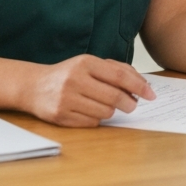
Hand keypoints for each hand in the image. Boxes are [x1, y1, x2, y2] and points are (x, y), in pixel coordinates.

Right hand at [22, 54, 155, 127]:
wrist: (34, 86)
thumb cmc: (68, 74)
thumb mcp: (90, 64)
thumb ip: (116, 70)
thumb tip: (143, 84)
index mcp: (85, 63)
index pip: (120, 76)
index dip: (139, 86)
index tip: (151, 94)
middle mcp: (75, 80)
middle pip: (115, 96)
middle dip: (129, 103)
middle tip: (133, 105)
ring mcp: (66, 99)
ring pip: (105, 112)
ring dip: (111, 111)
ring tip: (104, 104)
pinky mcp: (61, 116)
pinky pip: (92, 122)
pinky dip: (97, 118)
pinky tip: (89, 111)